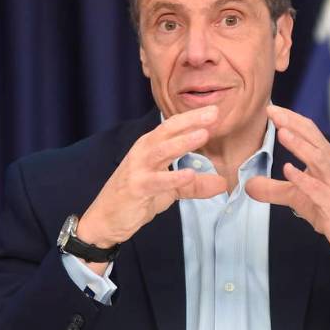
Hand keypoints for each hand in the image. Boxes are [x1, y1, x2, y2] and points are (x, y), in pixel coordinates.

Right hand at [76, 106, 227, 258]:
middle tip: (213, 113)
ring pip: (161, 151)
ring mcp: (138, 169)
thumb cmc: (136, 197)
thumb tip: (223, 183)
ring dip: (182, 142)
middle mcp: (143, 152)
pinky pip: (156, 181)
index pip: (173, 127)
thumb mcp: (170, 189)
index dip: (193, 117)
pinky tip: (189, 174)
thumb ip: (195, 185)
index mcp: (151, 147)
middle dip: (190, 120)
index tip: (215, 110)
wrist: (107, 219)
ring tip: (203, 134)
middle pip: (167, 131)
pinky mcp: (136, 188)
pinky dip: (173, 177)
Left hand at [246, 105, 329, 261]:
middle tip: (273, 112)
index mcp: (326, 161)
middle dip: (293, 124)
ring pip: (319, 159)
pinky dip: (304, 178)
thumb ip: (274, 190)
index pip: (309, 133)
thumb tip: (248, 185)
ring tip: (282, 133)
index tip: (271, 108)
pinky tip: (289, 170)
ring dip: (300, 145)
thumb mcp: (298, 198)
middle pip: (314, 139)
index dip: (291, 120)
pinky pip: (318, 189)